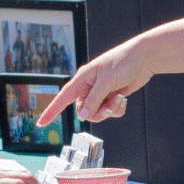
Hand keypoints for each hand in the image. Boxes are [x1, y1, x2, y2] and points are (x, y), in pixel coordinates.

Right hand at [38, 38, 152, 125]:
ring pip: (98, 114)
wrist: (143, 59)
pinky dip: (117, 108)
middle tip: (109, 103)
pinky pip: (110, 112)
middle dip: (97, 112)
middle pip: (84, 112)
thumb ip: (93, 100)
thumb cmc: (122, 63)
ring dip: (110, 110)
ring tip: (119, 97)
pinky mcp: (111, 97)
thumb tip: (83, 116)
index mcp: (82, 80)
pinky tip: (123, 98)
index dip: (51, 111)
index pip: (62, 98)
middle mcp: (89, 87)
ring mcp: (100, 93)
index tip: (41, 124)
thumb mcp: (106, 82)